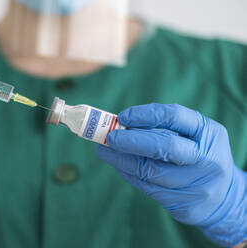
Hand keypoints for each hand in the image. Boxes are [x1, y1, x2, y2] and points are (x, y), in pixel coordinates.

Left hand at [96, 103, 246, 246]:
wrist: (224, 197)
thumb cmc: (198, 156)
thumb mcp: (193, 136)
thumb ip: (162, 128)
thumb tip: (120, 124)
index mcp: (209, 133)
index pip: (175, 117)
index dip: (146, 115)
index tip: (123, 117)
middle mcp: (206, 159)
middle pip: (165, 147)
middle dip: (132, 141)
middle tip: (109, 138)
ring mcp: (197, 184)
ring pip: (151, 171)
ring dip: (121, 160)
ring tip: (104, 150)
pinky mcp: (184, 205)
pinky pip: (148, 188)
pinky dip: (128, 174)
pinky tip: (118, 165)